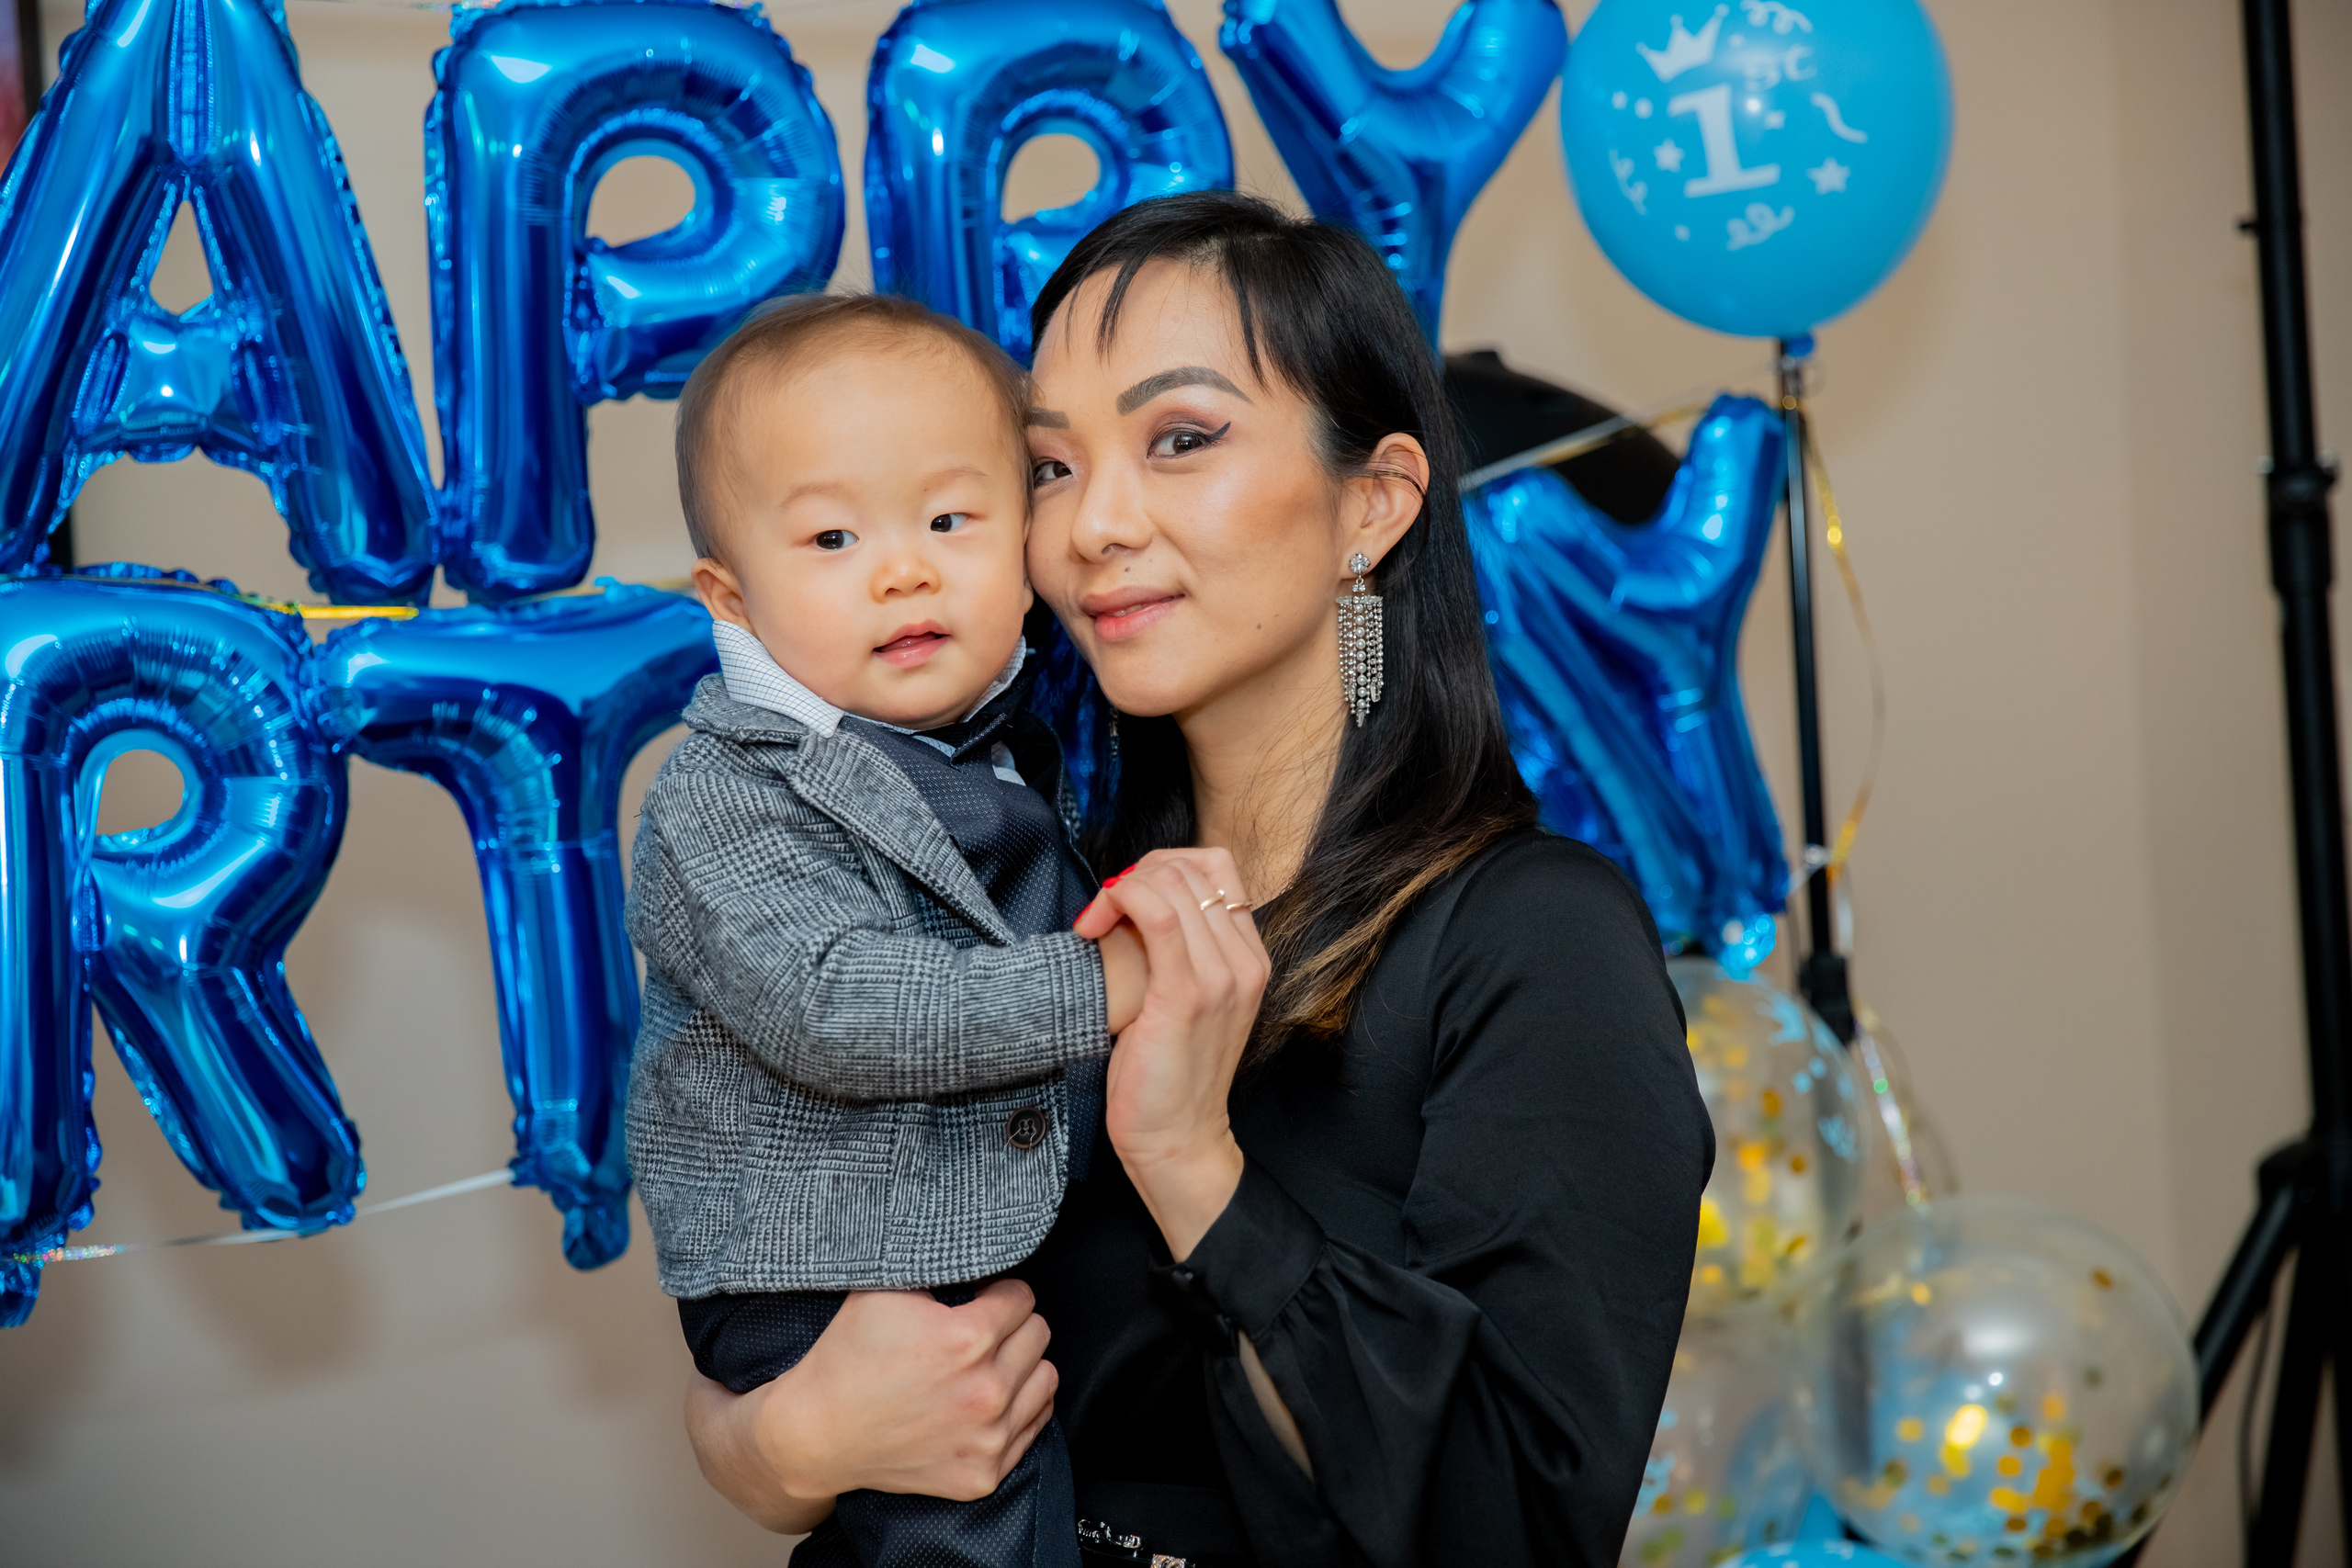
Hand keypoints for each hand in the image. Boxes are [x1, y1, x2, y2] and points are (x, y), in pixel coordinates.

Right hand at [681, 1280, 1057, 1531]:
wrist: (817, 1434)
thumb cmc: (847, 1357)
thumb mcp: (884, 1288)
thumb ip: (936, 1261)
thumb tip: (975, 1242)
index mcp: (968, 1339)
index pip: (1022, 1295)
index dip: (996, 1290)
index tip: (977, 1298)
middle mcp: (987, 1392)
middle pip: (1039, 1334)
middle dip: (1012, 1325)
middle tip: (979, 1330)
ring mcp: (988, 1438)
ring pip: (1046, 1379)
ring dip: (1022, 1366)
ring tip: (986, 1364)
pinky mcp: (984, 1474)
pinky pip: (1034, 1427)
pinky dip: (1018, 1410)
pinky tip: (984, 1400)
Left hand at [1080, 849, 1267, 1259]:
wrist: (1177, 1140)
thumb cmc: (1168, 1074)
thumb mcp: (1186, 1000)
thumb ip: (1180, 950)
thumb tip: (1138, 901)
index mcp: (1251, 957)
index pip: (1217, 867)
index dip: (1164, 866)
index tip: (1126, 898)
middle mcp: (1246, 960)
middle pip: (1193, 866)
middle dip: (1137, 872)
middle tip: (1102, 909)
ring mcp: (1222, 977)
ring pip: (1173, 881)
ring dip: (1121, 887)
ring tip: (1094, 922)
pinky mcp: (1187, 994)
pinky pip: (1157, 914)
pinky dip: (1121, 900)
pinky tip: (1093, 925)